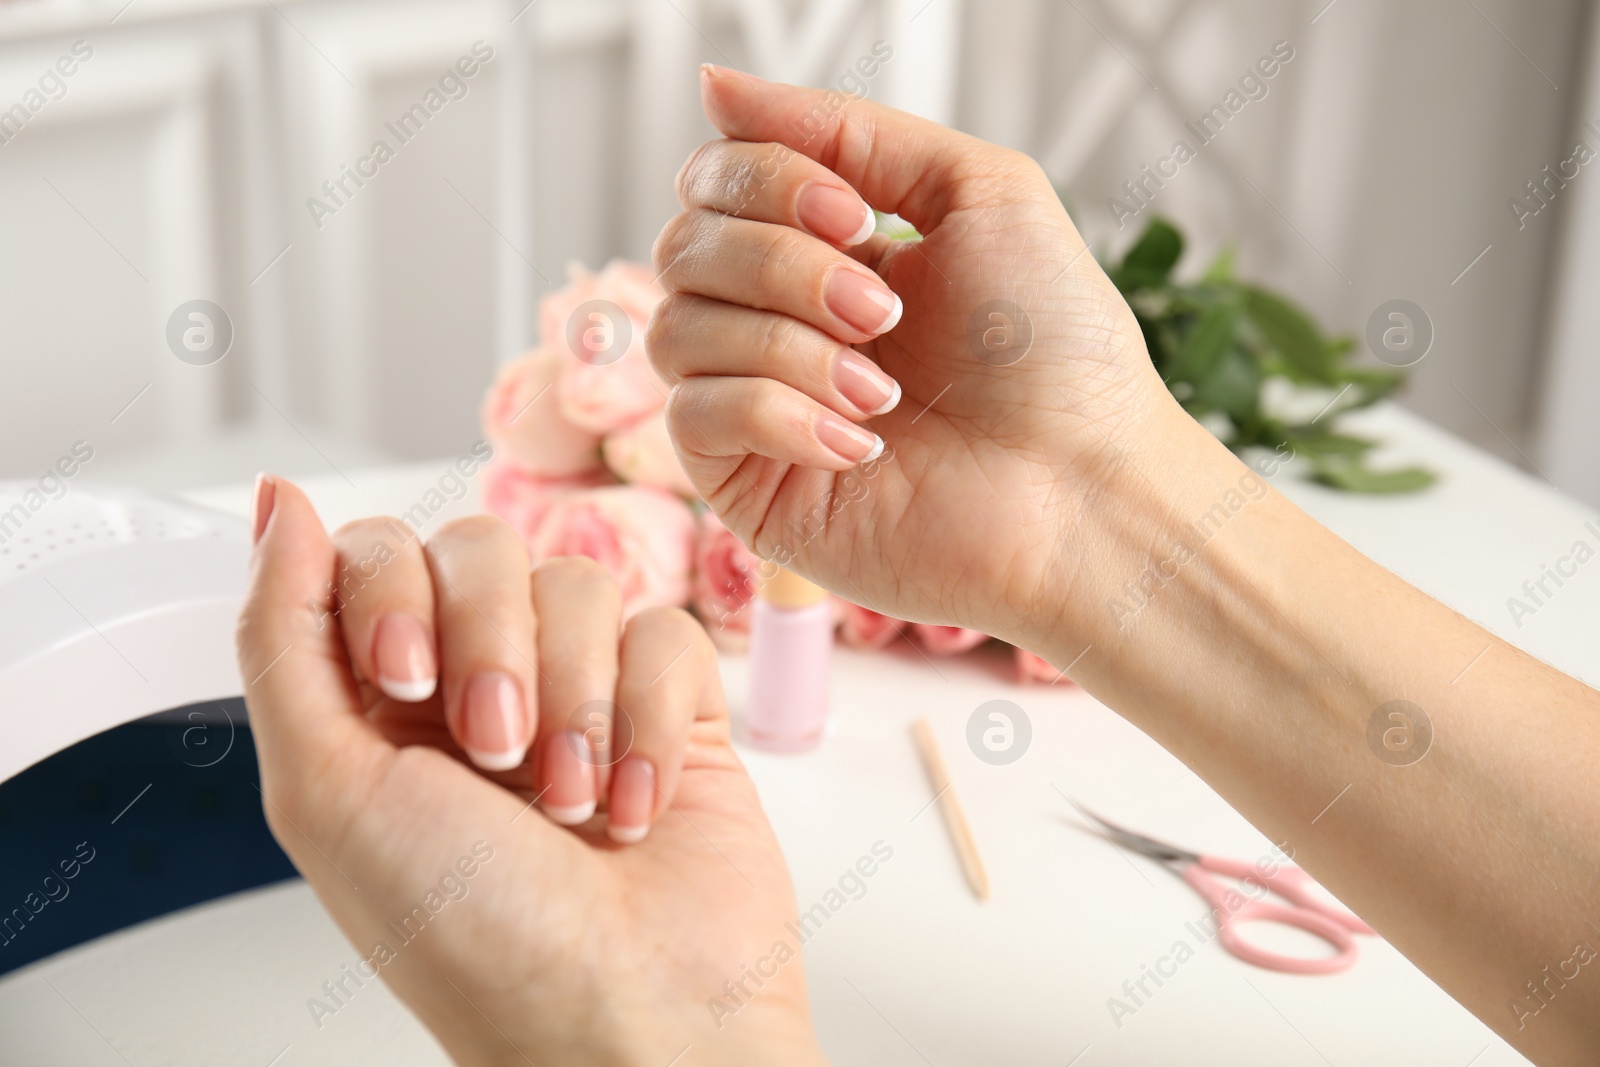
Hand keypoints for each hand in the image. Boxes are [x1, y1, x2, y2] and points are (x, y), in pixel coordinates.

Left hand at [235, 477, 825, 1066]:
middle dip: (493, 647)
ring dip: (574, 701)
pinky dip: (650, 721)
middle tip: (496, 752)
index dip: (395, 594)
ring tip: (573, 801)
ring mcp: (582, 690)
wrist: (628, 1019)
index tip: (407, 681)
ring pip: (579, 584)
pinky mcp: (672, 708)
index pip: (376, 553)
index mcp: (379, 706)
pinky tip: (636, 806)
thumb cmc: (476, 942)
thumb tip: (275, 499)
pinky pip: (666, 633)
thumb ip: (283, 633)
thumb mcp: (327, 792)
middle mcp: (477, 685)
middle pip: (483, 549)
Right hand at [649, 67, 1190, 650]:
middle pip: (683, 245)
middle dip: (781, 264)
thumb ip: (850, 130)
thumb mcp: (977, 191)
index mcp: (826, 252)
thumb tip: (715, 86)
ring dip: (789, 346)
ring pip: (677, 327)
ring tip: (883, 391)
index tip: (857, 213)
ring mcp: (755, 407)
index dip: (765, 179)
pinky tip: (858, 445)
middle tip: (883, 313)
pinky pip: (692, 416)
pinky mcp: (745, 486)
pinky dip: (776, 414)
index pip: (716, 181)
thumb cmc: (1055, 352)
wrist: (1082, 491)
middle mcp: (779, 322)